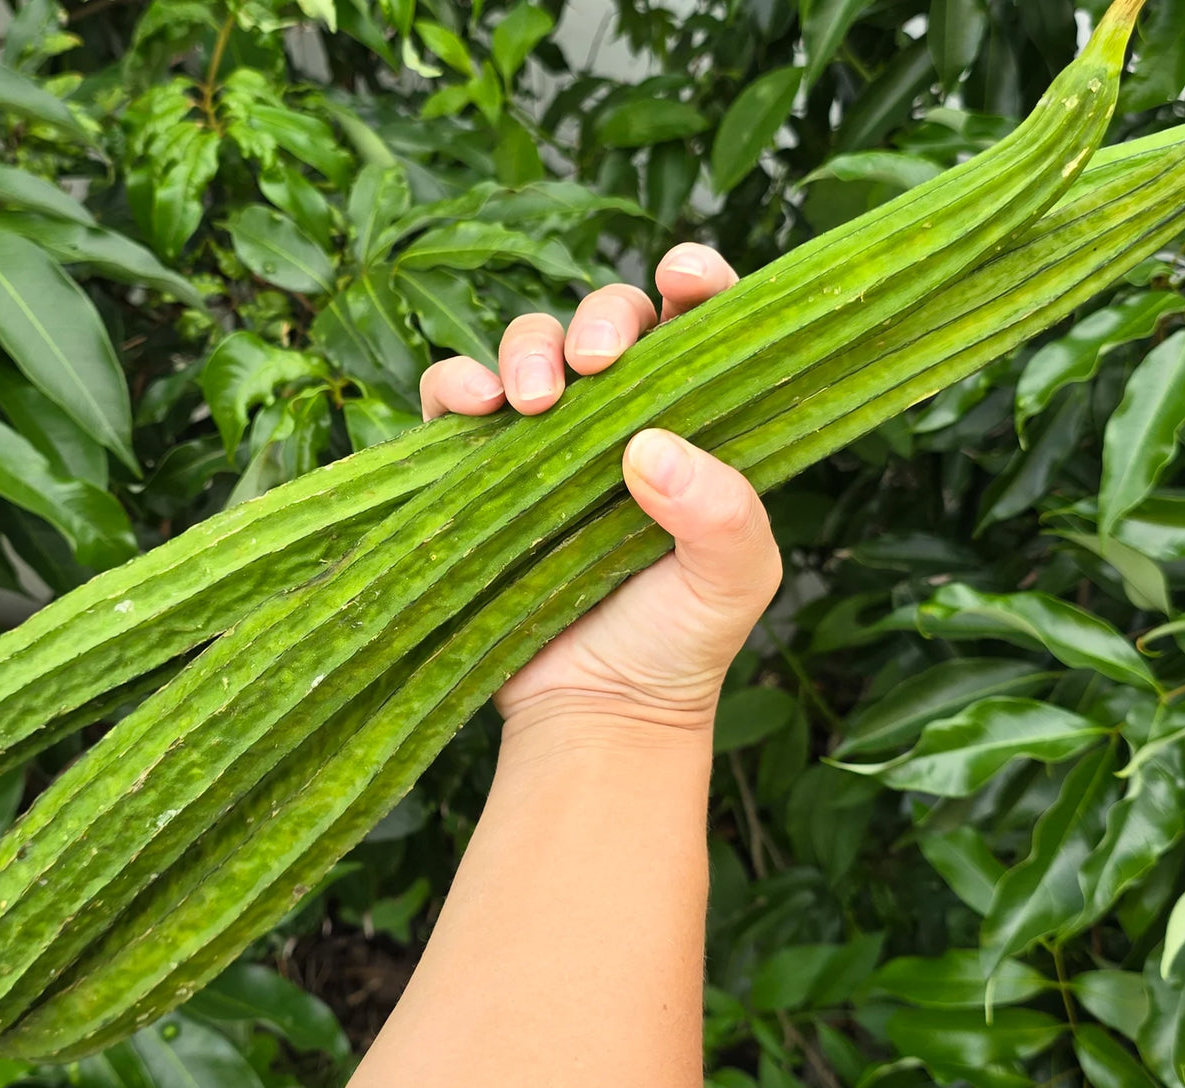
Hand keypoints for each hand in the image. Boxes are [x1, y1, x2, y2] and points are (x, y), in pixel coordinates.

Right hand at [418, 244, 782, 736]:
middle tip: (594, 366)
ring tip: (525, 402)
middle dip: (597, 322)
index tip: (683, 276)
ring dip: (523, 348)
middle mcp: (620, 418)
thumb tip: (649, 445)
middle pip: (607, 322)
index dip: (694, 283)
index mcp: (695, 424)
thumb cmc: (678, 644)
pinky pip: (452, 400)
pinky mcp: (479, 471)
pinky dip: (453, 385)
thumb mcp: (732, 581)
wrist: (597, 713)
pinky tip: (469, 408)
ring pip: (527, 345)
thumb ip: (723, 513)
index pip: (699, 329)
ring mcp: (545, 442)